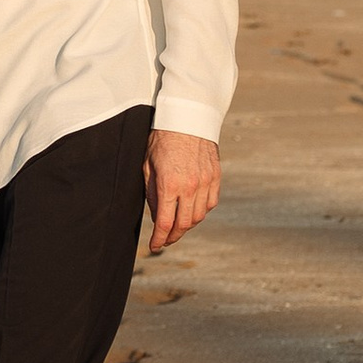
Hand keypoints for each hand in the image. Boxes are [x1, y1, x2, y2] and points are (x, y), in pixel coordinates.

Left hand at [144, 130, 219, 253]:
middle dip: (173, 235)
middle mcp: (190, 186)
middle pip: (184, 224)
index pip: (165, 223)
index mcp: (169, 184)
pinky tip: (193, 210)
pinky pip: (211, 203)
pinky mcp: (215, 176)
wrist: (186, 117)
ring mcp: (206, 182)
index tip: (155, 246)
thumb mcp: (147, 165)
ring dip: (188, 225)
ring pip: (199, 216)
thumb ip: (152, 193)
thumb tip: (156, 216)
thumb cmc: (161, 139)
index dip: (159, 239)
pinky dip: (202, 211)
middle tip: (165, 239)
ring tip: (178, 226)